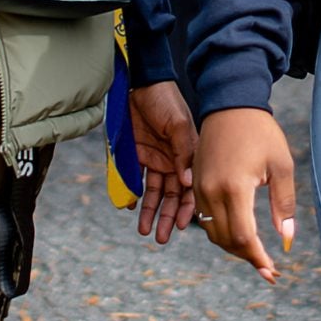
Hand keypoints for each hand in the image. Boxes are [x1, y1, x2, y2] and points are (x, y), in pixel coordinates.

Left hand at [127, 80, 197, 243]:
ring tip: (145, 230)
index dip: (187, 208)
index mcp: (189, 155)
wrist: (142, 82)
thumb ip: (183, 153)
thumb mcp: (179, 125)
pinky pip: (135, 179)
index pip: (190, 188)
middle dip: (167, 217)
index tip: (181, 226)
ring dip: (150, 211)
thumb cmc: (166, 100)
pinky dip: (134, 194)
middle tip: (161, 238)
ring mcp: (155, 159)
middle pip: (171, 196)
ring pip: (153, 192)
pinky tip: (131, 207)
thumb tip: (188, 184)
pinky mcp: (137, 154)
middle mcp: (174, 161)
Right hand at [192, 107, 295, 282]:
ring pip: (212, 231)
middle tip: (268, 267)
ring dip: (233, 246)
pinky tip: (239, 232)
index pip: (242, 237)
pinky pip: (205, 217)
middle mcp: (211, 190)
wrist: (229, 103)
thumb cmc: (260, 131)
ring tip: (256, 253)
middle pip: (225, 240)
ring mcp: (200, 186)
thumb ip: (284, 204)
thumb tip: (286, 238)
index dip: (257, 258)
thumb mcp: (281, 166)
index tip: (272, 271)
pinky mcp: (196, 181)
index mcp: (234, 187)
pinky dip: (220, 230)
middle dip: (247, 257)